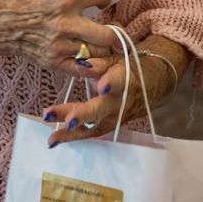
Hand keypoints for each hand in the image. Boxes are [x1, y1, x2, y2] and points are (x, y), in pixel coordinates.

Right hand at [0, 0, 117, 76]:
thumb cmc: (17, 0)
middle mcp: (66, 23)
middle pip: (108, 34)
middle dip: (115, 32)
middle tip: (113, 29)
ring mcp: (60, 45)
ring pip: (98, 53)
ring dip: (102, 48)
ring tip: (100, 43)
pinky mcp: (53, 61)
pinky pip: (82, 69)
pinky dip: (91, 65)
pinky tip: (91, 58)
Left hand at [43, 44, 183, 143]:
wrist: (149, 85)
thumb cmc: (128, 69)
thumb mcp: (116, 60)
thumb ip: (99, 63)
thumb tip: (81, 65)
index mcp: (125, 80)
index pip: (119, 82)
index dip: (111, 83)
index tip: (102, 85)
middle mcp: (120, 103)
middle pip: (101, 110)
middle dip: (84, 115)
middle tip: (68, 121)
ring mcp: (114, 118)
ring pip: (92, 126)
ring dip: (71, 132)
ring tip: (52, 137)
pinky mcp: (108, 126)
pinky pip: (89, 133)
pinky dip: (71, 137)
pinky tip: (53, 141)